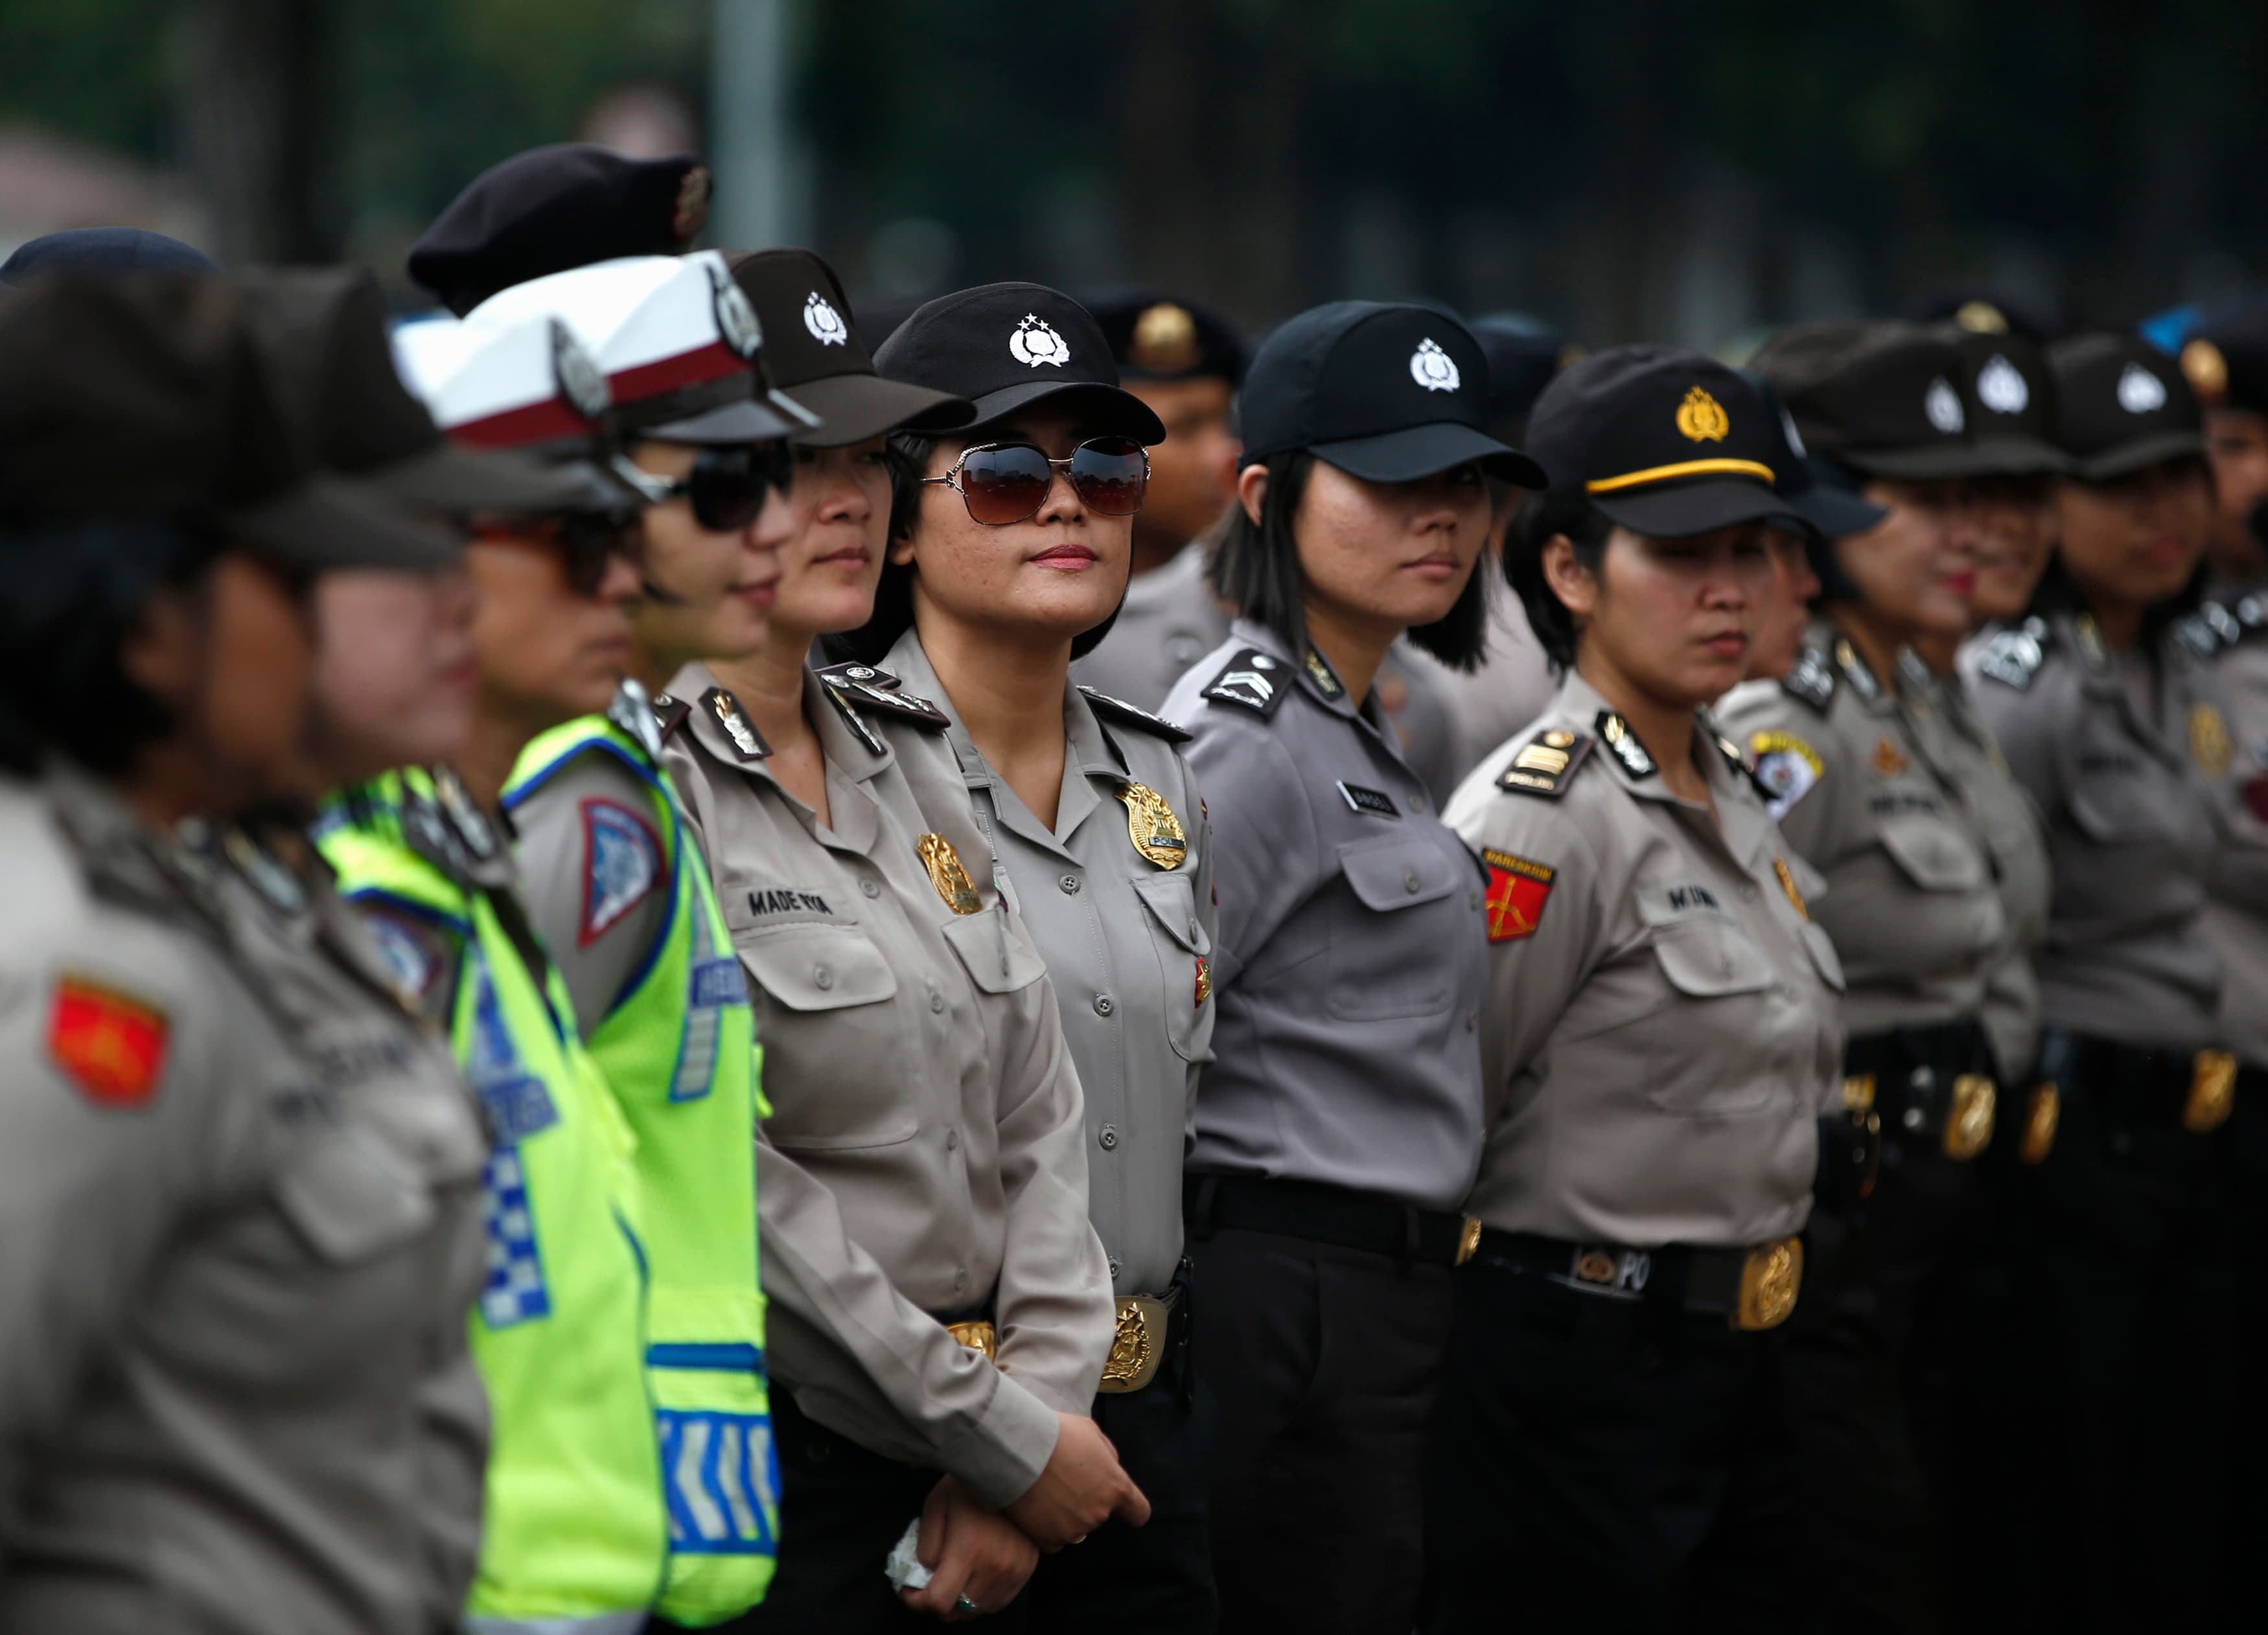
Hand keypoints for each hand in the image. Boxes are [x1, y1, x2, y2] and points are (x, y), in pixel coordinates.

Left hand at [900, 1475, 1037, 1621]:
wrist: (1010, 1471)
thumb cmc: (966, 1487)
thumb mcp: (934, 1508)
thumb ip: (925, 1547)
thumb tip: (926, 1576)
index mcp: (969, 1550)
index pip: (939, 1602)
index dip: (916, 1602)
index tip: (908, 1589)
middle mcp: (995, 1566)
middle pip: (958, 1612)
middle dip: (936, 1603)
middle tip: (928, 1584)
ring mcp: (1015, 1570)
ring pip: (978, 1610)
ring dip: (960, 1603)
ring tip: (951, 1580)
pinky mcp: (1027, 1568)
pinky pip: (998, 1602)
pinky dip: (981, 1598)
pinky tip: (973, 1577)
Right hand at [1002, 1411, 1150, 1549]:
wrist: (1019, 1448)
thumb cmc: (1057, 1434)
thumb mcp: (1092, 1433)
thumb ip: (1107, 1456)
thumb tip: (1109, 1469)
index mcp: (1116, 1488)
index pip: (1138, 1512)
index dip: (1131, 1510)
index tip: (1121, 1507)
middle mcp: (1099, 1513)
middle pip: (1099, 1514)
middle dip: (1086, 1501)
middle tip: (1063, 1480)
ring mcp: (1074, 1530)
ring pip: (1075, 1527)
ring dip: (1065, 1514)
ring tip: (1044, 1489)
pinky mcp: (1049, 1540)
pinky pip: (1053, 1540)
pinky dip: (1046, 1528)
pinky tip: (1035, 1507)